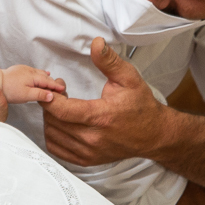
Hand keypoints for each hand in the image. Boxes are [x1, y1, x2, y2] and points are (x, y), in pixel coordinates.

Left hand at [0, 65, 66, 104]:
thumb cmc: (9, 90)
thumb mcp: (26, 95)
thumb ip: (40, 94)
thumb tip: (52, 95)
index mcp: (33, 76)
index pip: (48, 82)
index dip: (56, 86)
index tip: (63, 89)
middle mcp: (30, 70)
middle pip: (45, 77)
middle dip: (52, 82)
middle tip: (59, 87)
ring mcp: (24, 69)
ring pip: (39, 73)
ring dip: (46, 78)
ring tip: (52, 81)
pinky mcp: (19, 69)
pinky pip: (33, 71)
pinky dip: (39, 74)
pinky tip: (41, 74)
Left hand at [40, 37, 167, 165]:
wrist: (155, 134)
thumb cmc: (141, 107)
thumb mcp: (129, 78)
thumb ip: (109, 61)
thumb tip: (96, 43)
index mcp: (101, 117)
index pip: (62, 111)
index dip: (50, 98)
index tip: (52, 88)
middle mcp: (93, 138)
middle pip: (54, 122)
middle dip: (50, 105)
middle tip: (59, 93)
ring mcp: (89, 152)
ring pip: (53, 135)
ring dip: (51, 119)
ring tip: (62, 107)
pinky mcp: (87, 160)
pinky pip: (57, 149)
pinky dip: (53, 135)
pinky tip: (61, 123)